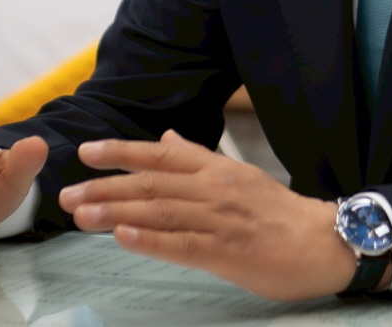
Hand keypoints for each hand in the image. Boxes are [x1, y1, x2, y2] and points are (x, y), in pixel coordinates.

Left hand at [58, 130, 361, 301]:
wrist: (324, 242)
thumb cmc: (279, 213)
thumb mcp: (239, 176)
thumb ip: (199, 159)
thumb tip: (165, 140)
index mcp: (216, 168)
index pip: (160, 155)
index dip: (121, 152)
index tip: (85, 152)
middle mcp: (214, 188)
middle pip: (151, 183)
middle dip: (105, 187)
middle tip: (67, 195)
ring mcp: (220, 220)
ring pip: (159, 212)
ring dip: (116, 212)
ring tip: (81, 215)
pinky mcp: (227, 252)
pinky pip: (182, 244)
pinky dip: (150, 240)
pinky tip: (122, 239)